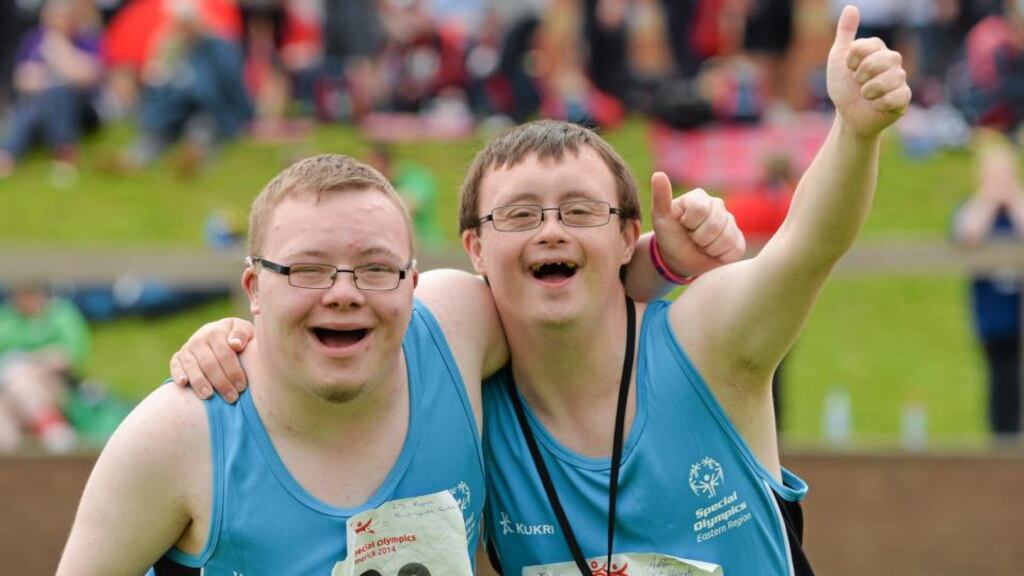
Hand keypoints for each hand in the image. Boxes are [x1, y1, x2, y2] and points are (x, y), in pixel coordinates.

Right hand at [169, 318, 253, 402]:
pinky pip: (175, 365)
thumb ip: (242, 333)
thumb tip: (235, 344)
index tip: (242, 386)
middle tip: (231, 398)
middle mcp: (199, 339)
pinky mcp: (178, 357)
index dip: (233, 371)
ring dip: (200, 382)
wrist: (219, 333)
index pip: (224, 354)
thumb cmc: (237, 337)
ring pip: (192, 366)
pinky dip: (177, 373)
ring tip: (209, 396)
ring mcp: (187, 348)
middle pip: (209, 363)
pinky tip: (183, 383)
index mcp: (216, 332)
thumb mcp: (244, 329)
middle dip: (221, 382)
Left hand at [650, 172, 745, 276]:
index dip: (690, 223)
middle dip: (699, 238)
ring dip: (709, 248)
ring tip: (702, 245)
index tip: (683, 225)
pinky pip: (736, 249)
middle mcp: (717, 205)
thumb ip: (661, 197)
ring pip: (726, 238)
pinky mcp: (738, 238)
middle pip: (714, 225)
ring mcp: (729, 221)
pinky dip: (721, 256)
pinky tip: (713, 252)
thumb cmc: (670, 235)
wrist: (680, 258)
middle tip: (692, 238)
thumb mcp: (660, 218)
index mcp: (699, 197)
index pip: (700, 209)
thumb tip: (658, 174)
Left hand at [827, 5, 910, 137]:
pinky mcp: (904, 97)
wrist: (848, 116)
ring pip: (889, 79)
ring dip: (869, 91)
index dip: (851, 61)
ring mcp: (900, 78)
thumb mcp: (838, 59)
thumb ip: (845, 34)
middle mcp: (892, 60)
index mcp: (877, 48)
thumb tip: (851, 7)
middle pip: (879, 61)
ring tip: (866, 95)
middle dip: (861, 76)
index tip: (849, 69)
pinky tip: (876, 105)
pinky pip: (897, 96)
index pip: (864, 46)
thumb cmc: (844, 87)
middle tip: (858, 84)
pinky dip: (880, 103)